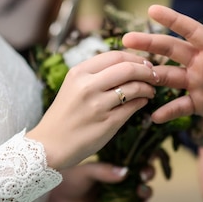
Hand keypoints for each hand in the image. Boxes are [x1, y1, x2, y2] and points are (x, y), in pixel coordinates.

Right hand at [27, 51, 157, 169]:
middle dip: (146, 70)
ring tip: (150, 90)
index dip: (134, 57)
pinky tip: (143, 102)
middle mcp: (87, 87)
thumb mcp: (73, 87)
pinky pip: (133, 106)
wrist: (49, 146)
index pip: (114, 56)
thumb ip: (95, 75)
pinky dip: (142, 101)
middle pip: (128, 68)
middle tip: (153, 75)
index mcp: (78, 73)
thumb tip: (127, 65)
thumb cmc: (64, 116)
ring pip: (134, 87)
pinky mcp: (107, 123)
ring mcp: (98, 105)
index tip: (143, 63)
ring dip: (147, 87)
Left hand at [44, 162, 154, 201]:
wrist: (52, 200)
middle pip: (142, 175)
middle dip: (147, 175)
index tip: (148, 160)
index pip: (135, 158)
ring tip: (141, 193)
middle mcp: (118, 178)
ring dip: (146, 193)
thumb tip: (126, 172)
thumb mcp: (86, 171)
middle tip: (143, 177)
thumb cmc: (68, 179)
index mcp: (113, 163)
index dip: (146, 158)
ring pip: (140, 193)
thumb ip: (104, 171)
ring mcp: (117, 195)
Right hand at [122, 5, 202, 130]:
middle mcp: (202, 63)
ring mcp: (199, 83)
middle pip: (171, 51)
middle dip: (149, 44)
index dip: (172, 19)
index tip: (152, 9)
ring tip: (131, 79)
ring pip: (169, 78)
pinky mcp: (200, 104)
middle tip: (127, 41)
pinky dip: (167, 111)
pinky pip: (179, 106)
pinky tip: (153, 116)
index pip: (191, 31)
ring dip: (151, 77)